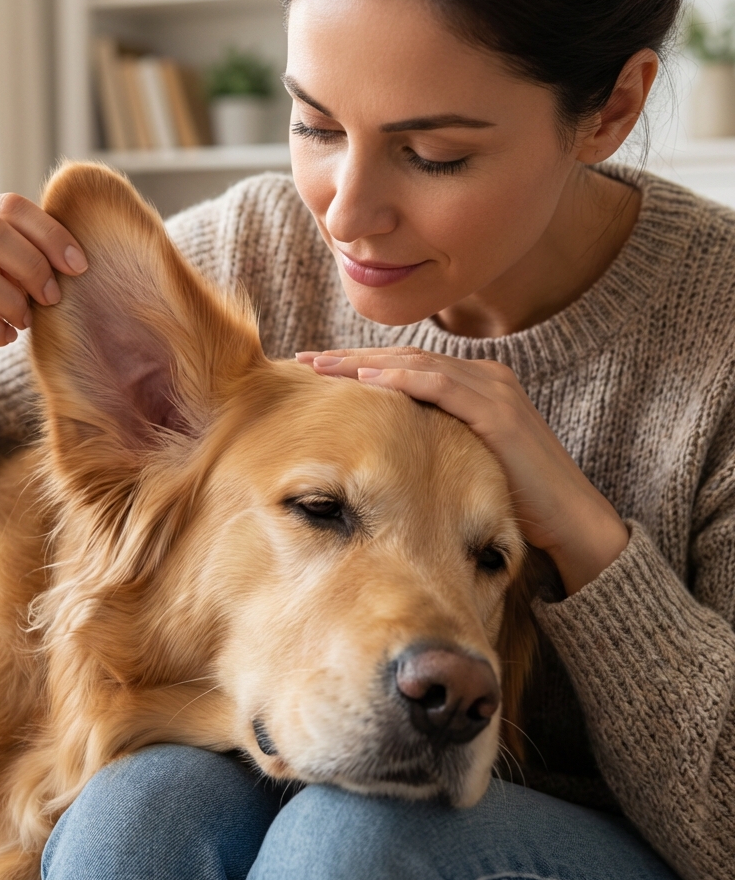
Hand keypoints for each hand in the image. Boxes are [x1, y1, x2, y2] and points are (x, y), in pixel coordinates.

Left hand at [297, 347, 629, 594]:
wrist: (572, 522)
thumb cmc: (516, 497)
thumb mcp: (464, 459)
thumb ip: (434, 440)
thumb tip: (385, 450)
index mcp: (476, 384)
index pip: (407, 365)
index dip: (361, 364)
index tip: (318, 369)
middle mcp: (486, 377)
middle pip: (404, 357)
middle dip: (352, 358)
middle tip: (306, 359)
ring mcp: (494, 390)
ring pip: (416, 364)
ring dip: (364, 363)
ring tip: (322, 365)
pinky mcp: (499, 412)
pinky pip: (442, 386)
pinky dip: (403, 378)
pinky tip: (367, 377)